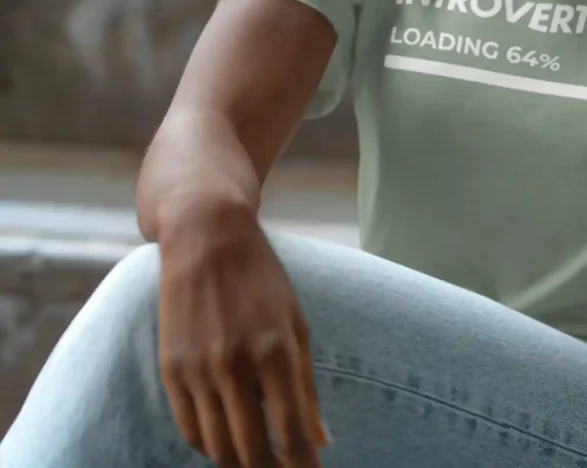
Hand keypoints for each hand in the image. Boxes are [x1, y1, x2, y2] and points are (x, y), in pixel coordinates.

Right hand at [157, 201, 328, 466]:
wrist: (206, 236)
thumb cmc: (262, 278)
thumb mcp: (296, 323)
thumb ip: (306, 385)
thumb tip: (321, 440)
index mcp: (276, 350)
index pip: (290, 433)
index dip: (302, 467)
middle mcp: (235, 365)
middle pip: (252, 450)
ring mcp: (198, 370)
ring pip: (218, 448)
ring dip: (240, 463)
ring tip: (258, 462)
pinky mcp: (170, 370)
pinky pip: (190, 429)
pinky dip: (210, 446)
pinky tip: (227, 444)